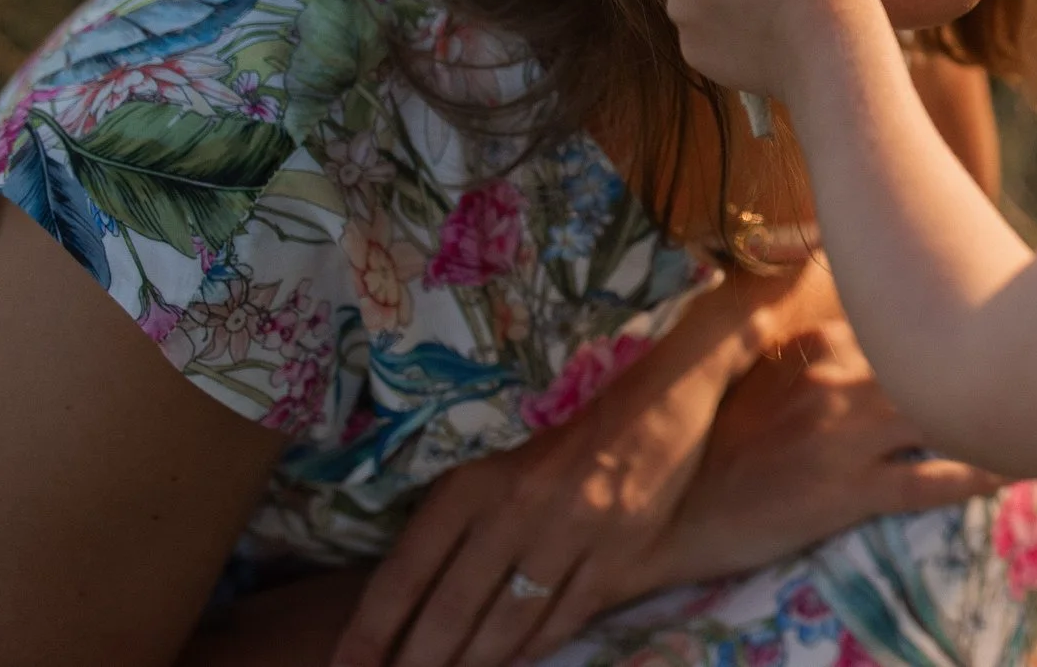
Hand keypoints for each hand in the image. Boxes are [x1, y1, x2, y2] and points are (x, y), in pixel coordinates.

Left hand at [330, 260, 819, 666]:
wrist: (665, 397)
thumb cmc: (569, 433)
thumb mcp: (500, 463)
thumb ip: (458, 521)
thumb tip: (408, 600)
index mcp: (477, 480)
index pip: (406, 571)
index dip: (371, 630)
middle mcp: (519, 507)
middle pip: (450, 610)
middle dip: (417, 662)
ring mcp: (573, 533)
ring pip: (505, 624)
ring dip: (471, 664)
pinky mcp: (620, 552)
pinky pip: (564, 619)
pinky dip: (532, 649)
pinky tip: (512, 662)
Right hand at [638, 288, 1002, 589]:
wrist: (657, 513)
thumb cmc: (712, 439)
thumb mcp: (758, 366)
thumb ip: (812, 327)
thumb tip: (835, 267)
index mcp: (822, 341)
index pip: (913, 316)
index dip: (965, 315)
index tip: (1011, 304)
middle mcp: (842, 378)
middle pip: (943, 357)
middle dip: (999, 351)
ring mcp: (848, 435)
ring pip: (949, 412)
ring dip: (1002, 411)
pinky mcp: (848, 492)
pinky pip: (933, 482)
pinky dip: (981, 474)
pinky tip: (1018, 470)